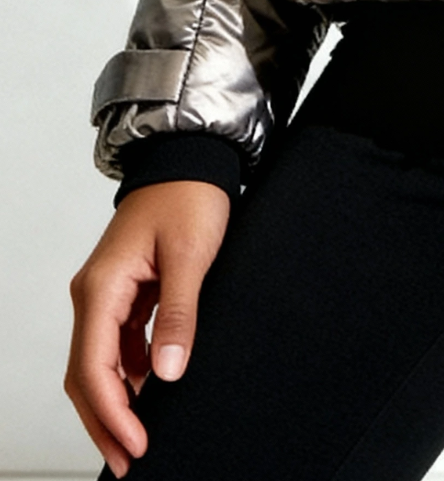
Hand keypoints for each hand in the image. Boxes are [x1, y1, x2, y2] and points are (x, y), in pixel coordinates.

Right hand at [66, 180, 230, 478]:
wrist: (192, 158)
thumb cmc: (189, 196)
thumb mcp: (190, 255)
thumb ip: (177, 314)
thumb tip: (167, 373)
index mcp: (102, 286)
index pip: (93, 368)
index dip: (113, 414)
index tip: (136, 446)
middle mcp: (95, 294)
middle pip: (86, 375)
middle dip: (104, 422)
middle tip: (129, 462)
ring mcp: (108, 294)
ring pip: (99, 363)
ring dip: (115, 403)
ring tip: (137, 440)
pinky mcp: (125, 292)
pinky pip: (117, 345)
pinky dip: (128, 375)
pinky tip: (149, 394)